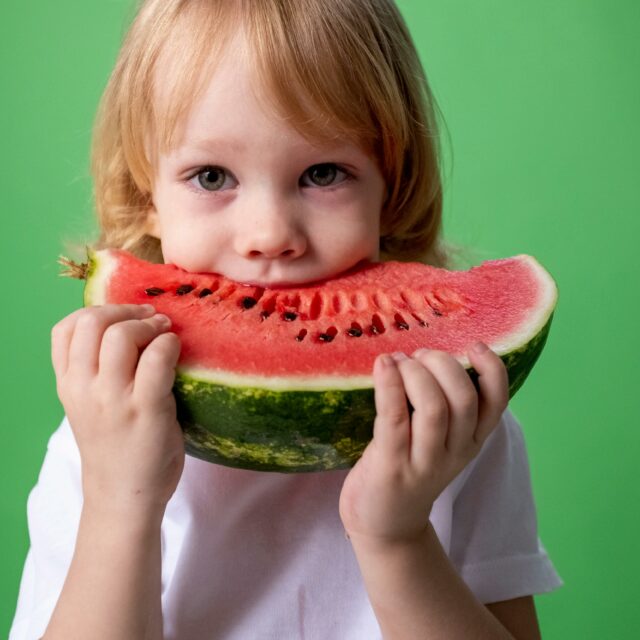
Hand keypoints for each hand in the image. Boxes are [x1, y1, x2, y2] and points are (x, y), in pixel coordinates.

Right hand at [51, 303, 183, 519]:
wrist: (124, 496)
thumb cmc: (114, 446)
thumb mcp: (89, 405)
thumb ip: (95, 370)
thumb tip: (128, 324)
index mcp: (68, 385)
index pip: (65, 328)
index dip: (98, 310)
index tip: (125, 315)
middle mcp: (83, 389)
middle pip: (93, 322)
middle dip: (127, 311)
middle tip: (152, 319)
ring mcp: (113, 400)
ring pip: (121, 335)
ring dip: (149, 325)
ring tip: (164, 334)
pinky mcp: (145, 410)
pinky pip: (156, 358)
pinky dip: (169, 345)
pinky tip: (175, 351)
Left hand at [339, 343, 508, 546]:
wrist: (386, 524)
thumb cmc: (409, 467)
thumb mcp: (439, 439)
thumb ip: (444, 405)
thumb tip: (430, 353)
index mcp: (472, 440)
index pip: (497, 402)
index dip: (492, 369)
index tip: (474, 346)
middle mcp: (455, 452)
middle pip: (463, 398)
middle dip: (441, 364)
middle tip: (417, 356)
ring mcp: (425, 462)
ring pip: (433, 408)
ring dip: (414, 373)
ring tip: (397, 362)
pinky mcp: (392, 467)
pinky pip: (394, 418)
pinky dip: (389, 385)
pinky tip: (383, 365)